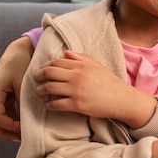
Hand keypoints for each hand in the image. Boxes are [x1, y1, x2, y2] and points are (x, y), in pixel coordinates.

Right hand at [0, 36, 33, 140]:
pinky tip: (23, 125)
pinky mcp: (3, 99)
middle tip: (22, 137)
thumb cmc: (19, 64)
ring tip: (24, 134)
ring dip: (9, 128)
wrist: (18, 52)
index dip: (9, 125)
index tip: (23, 129)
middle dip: (7, 131)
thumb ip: (22, 100)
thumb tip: (27, 118)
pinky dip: (12, 121)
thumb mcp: (21, 82)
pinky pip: (5, 114)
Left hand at [34, 50, 155, 126]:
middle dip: (38, 76)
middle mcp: (77, 77)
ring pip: (49, 88)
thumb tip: (65, 52)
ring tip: (40, 92)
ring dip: (40, 90)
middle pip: (49, 73)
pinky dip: (49, 104)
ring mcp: (76, 91)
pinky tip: (49, 104)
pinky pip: (56, 104)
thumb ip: (82, 58)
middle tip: (36, 80)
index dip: (45, 66)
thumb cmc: (110, 82)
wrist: (121, 99)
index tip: (42, 70)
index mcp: (82, 66)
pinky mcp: (77, 105)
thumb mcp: (98, 66)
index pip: (56, 62)